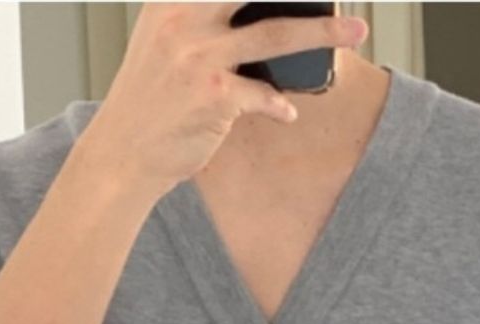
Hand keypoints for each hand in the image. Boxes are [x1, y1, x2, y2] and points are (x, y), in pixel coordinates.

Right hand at [80, 3, 368, 195]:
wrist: (123, 152)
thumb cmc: (150, 101)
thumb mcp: (163, 41)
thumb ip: (202, 18)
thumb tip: (265, 16)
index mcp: (172, 0)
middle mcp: (184, 19)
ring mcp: (199, 57)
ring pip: (276, 34)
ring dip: (323, 34)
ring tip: (356, 31)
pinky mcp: (213, 96)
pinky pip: (264, 95)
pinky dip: (279, 104)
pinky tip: (286, 111)